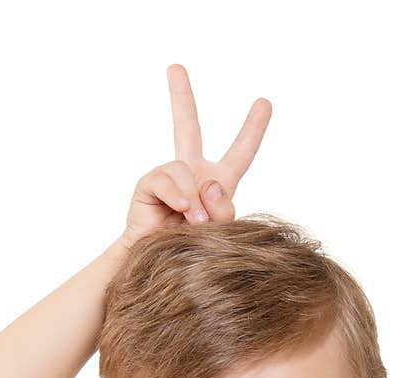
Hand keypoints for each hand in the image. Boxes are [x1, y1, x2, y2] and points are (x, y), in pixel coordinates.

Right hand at [121, 63, 271, 248]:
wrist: (161, 271)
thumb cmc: (195, 255)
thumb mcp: (221, 233)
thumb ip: (224, 209)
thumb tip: (208, 183)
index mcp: (218, 184)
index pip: (240, 153)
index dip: (253, 129)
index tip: (266, 102)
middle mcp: (192, 174)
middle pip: (186, 127)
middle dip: (180, 96)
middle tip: (175, 67)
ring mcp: (170, 179)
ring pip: (184, 168)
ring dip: (194, 199)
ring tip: (195, 222)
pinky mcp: (149, 186)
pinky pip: (166, 179)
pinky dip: (177, 194)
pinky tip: (181, 210)